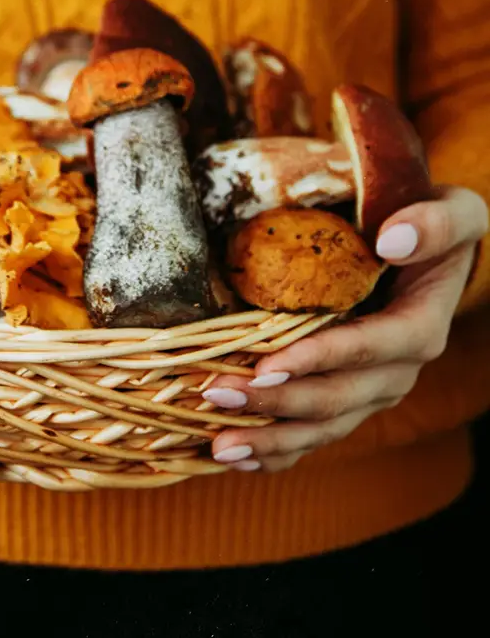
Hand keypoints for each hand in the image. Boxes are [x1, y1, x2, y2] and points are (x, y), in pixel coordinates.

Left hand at [206, 186, 488, 472]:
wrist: (427, 257)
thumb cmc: (433, 229)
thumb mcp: (455, 212)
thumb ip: (436, 223)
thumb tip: (393, 240)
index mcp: (420, 326)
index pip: (372, 348)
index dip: (323, 357)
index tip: (268, 363)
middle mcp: (398, 370)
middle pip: (337, 397)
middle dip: (277, 402)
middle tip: (217, 395)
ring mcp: (372, 391)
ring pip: (322, 427)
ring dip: (270, 438)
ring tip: (219, 446)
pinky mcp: (350, 400)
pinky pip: (315, 436)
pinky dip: (278, 451)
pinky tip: (238, 459)